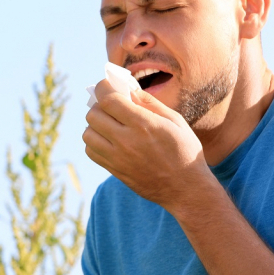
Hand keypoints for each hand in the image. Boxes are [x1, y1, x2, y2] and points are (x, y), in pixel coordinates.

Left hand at [82, 79, 211, 210]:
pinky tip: (108, 139)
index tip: (106, 86)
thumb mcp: (174, 120)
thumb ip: (149, 103)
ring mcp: (118, 158)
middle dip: (99, 105)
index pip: (108, 100)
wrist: (186, 188)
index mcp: (144, 124)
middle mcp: (127, 141)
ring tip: (109, 123)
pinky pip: (91, 151)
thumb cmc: (184, 150)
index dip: (103, 88)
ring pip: (88, 134)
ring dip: (95, 125)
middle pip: (93, 115)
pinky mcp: (114, 171)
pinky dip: (94, 142)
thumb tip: (128, 89)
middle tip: (110, 105)